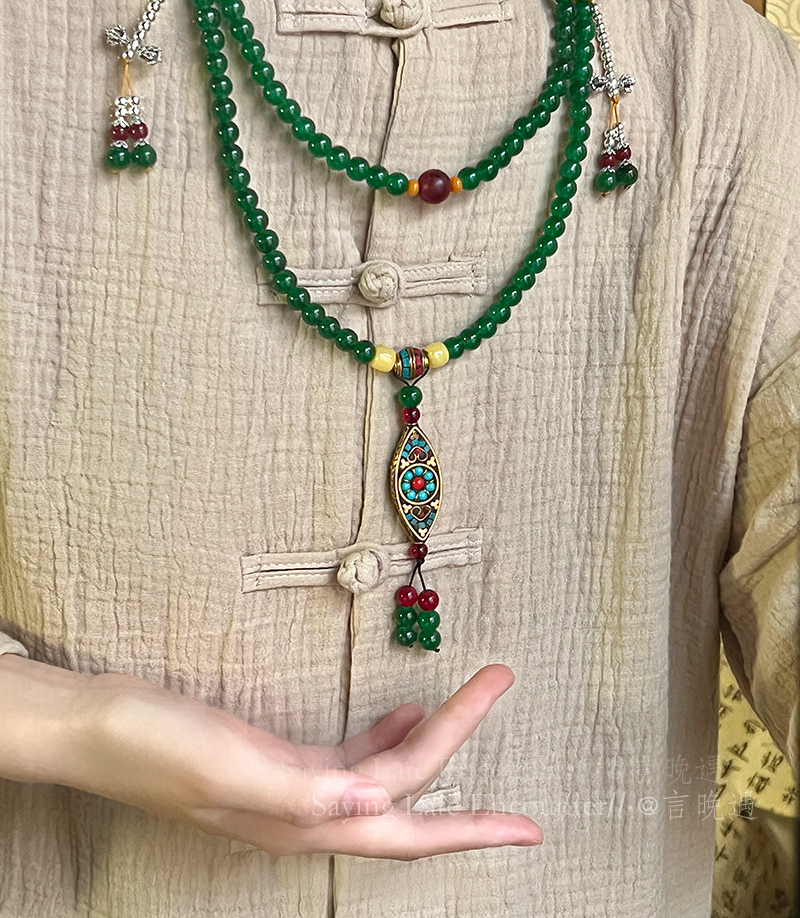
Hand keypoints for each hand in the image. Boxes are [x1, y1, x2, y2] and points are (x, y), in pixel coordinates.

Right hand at [59, 662, 540, 859]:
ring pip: (383, 773)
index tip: (529, 823)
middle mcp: (306, 810)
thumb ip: (302, 788)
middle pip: (408, 793)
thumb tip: (379, 803)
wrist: (96, 725)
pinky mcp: (276, 760)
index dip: (471, 826)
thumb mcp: (225, 762)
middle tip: (500, 685)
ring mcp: (291, 787)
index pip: (406, 823)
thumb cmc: (150, 743)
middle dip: (461, 743)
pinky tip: (405, 710)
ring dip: (430, 737)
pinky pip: (350, 755)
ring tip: (469, 700)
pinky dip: (385, 733)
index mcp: (301, 818)